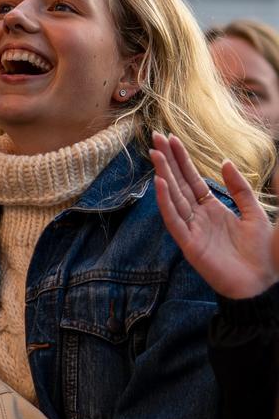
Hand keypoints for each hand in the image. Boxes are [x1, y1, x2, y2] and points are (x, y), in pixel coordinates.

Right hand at [150, 131, 278, 297]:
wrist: (264, 282)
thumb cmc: (262, 252)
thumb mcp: (255, 212)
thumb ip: (240, 188)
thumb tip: (225, 162)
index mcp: (213, 209)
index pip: (191, 179)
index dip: (181, 159)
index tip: (170, 138)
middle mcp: (198, 218)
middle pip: (179, 184)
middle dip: (167, 160)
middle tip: (155, 136)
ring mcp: (192, 231)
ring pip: (173, 198)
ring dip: (163, 175)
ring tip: (154, 154)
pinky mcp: (190, 245)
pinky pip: (174, 221)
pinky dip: (166, 203)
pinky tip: (160, 184)